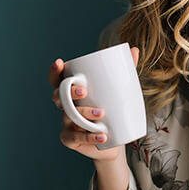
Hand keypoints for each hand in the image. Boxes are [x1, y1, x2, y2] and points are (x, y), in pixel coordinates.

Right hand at [48, 47, 139, 161]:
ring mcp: (66, 123)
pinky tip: (102, 135)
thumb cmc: (113, 110)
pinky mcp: (70, 139)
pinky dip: (89, 136)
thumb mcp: (119, 90)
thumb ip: (125, 70)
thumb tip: (134, 49)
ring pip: (69, 116)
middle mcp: (66, 106)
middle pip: (59, 97)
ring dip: (84, 113)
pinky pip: (75, 137)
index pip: (58, 80)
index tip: (59, 63)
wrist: (115, 140)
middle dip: (69, 92)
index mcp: (73, 92)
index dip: (54, 72)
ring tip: (102, 114)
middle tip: (84, 91)